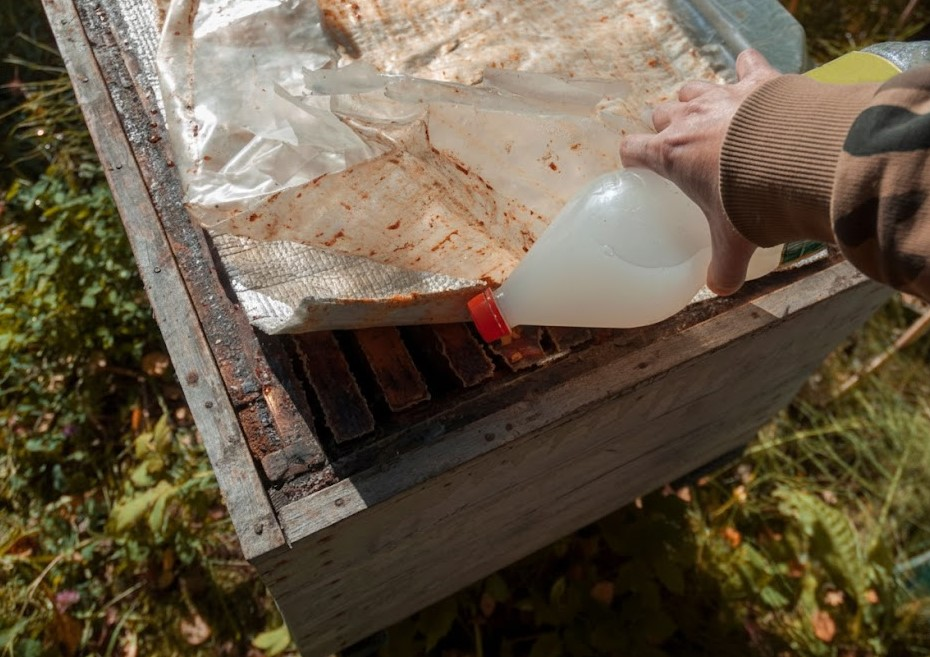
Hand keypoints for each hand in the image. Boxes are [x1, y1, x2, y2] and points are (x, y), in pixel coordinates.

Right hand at [620, 49, 780, 294]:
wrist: (797, 159)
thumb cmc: (752, 199)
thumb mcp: (734, 240)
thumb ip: (724, 266)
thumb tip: (721, 290)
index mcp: (671, 155)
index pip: (632, 148)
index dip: (634, 158)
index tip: (642, 168)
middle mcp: (689, 119)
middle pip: (661, 113)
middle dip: (667, 127)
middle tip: (684, 147)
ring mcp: (723, 95)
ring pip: (693, 87)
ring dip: (697, 99)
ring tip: (712, 116)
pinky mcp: (758, 81)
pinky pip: (746, 64)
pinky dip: (748, 68)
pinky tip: (752, 75)